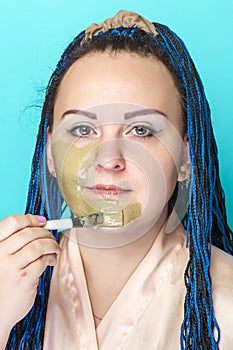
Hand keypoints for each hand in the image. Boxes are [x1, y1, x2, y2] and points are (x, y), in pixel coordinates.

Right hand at [0, 214, 59, 336]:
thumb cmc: (0, 285)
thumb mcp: (0, 260)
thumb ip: (11, 245)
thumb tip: (36, 230)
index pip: (12, 222)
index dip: (30, 219)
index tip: (41, 221)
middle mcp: (0, 253)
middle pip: (28, 232)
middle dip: (45, 233)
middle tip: (51, 237)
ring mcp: (11, 266)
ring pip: (38, 245)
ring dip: (51, 244)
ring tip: (55, 249)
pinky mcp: (24, 278)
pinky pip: (43, 260)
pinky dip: (51, 257)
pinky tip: (52, 260)